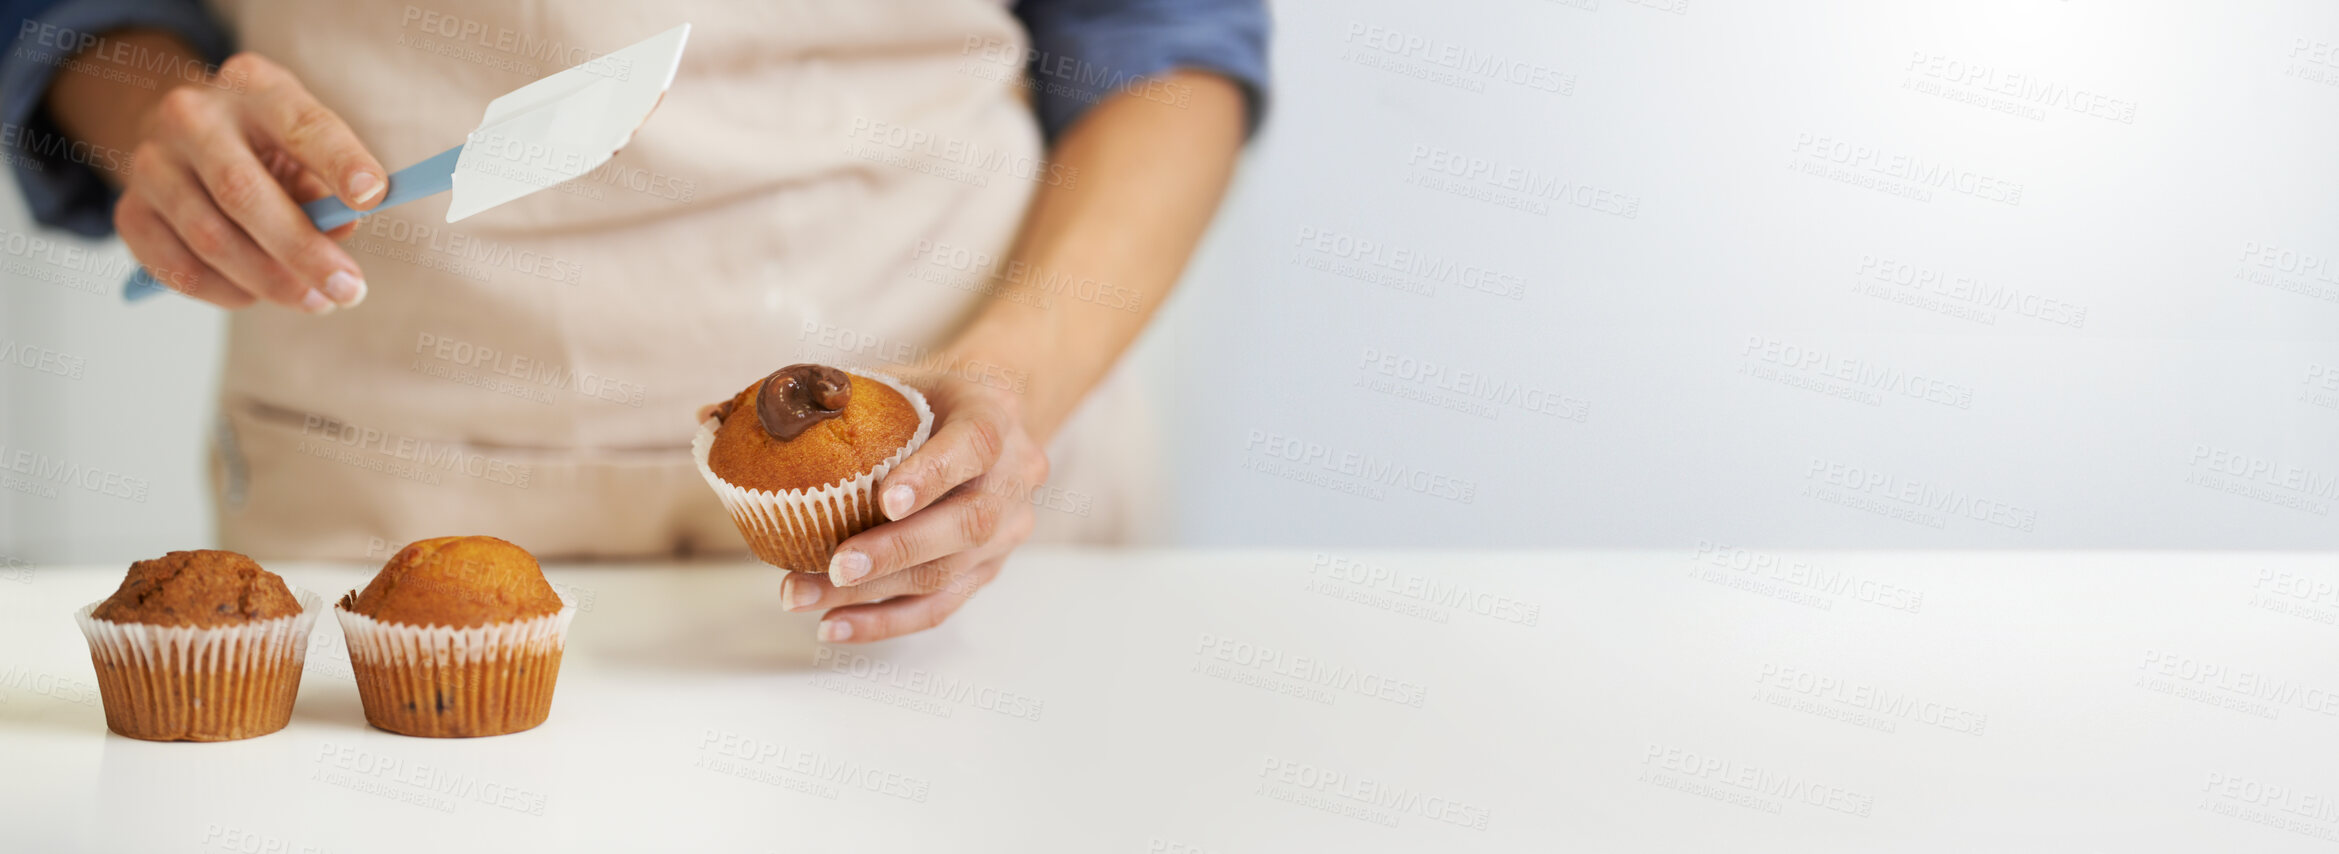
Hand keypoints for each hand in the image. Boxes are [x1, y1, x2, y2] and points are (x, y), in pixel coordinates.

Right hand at [113, 52, 385, 311]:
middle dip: (302, 250)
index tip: (373, 197)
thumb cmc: (265, 144)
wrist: (178, 134)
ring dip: (270, 282)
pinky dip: (226, 293)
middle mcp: (191, 118)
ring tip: (316, 301)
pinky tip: (257, 296)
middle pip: (242, 192)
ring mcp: (151, 163)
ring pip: (210, 238)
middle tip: (349, 290)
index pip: (300, 123)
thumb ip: (326, 186)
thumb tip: (340, 232)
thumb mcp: (304, 143)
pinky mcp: (130, 211)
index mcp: (253, 88)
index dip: (338, 160)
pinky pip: (177, 268)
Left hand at [779, 370, 1048, 642]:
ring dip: (875, 592)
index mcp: (993, 412)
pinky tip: (833, 626)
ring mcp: (1008, 528)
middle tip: (835, 565)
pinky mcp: (988, 569)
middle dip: (897, 551)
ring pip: (950, 572)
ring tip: (805, 597)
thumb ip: (803, 395)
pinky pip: (941, 606)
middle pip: (968, 523)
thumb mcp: (879, 378)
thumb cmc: (919, 398)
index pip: (975, 445)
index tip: (886, 501)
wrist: (981, 419)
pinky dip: (885, 621)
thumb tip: (708, 417)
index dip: (933, 475)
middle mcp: (1015, 475)